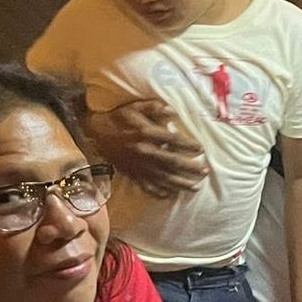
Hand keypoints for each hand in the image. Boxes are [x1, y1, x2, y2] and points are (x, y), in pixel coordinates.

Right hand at [84, 99, 207, 197]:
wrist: (95, 132)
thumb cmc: (119, 118)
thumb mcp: (135, 107)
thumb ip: (154, 108)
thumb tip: (173, 112)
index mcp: (146, 133)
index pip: (174, 141)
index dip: (189, 145)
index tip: (201, 150)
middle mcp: (145, 151)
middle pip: (172, 162)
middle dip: (191, 168)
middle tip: (205, 172)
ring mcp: (138, 165)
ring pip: (163, 177)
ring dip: (181, 183)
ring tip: (195, 187)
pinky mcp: (132, 174)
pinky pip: (147, 186)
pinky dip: (159, 192)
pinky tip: (170, 195)